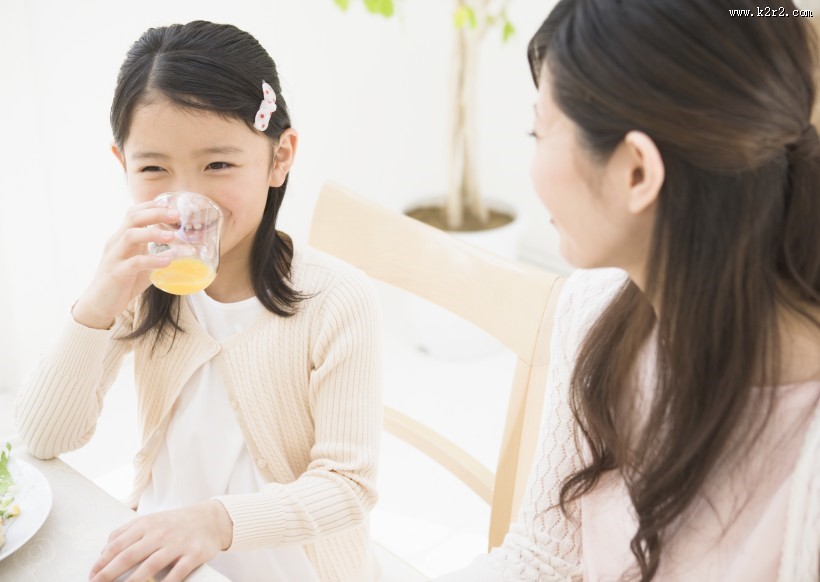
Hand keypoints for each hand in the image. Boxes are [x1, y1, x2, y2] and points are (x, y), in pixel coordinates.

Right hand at [72, 200, 180, 329]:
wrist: (100, 304)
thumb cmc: (123, 281)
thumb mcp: (141, 263)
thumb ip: (155, 254)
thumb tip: (182, 250)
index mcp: (122, 238)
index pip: (133, 213)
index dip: (150, 206)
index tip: (170, 204)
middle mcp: (116, 243)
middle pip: (133, 218)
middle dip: (155, 213)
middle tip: (176, 214)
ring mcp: (115, 257)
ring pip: (130, 235)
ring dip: (153, 234)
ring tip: (172, 237)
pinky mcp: (116, 273)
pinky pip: (134, 263)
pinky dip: (152, 260)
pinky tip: (167, 261)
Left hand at [88, 501, 232, 581]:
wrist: (211, 519)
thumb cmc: (175, 523)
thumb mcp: (151, 520)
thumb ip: (127, 532)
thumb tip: (103, 552)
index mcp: (147, 524)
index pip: (118, 543)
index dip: (102, 562)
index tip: (91, 576)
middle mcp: (161, 533)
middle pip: (130, 555)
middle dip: (109, 573)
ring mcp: (178, 543)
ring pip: (151, 565)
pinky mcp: (194, 554)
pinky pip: (178, 572)